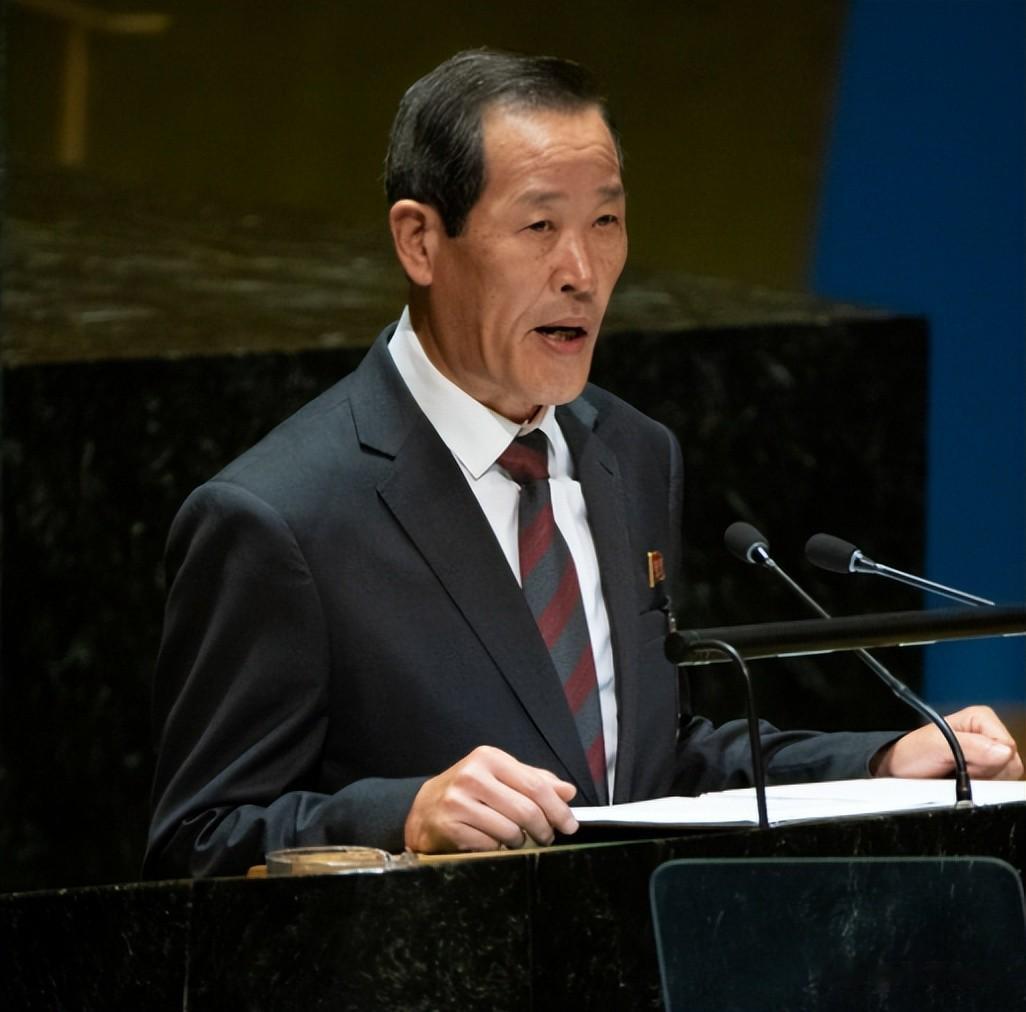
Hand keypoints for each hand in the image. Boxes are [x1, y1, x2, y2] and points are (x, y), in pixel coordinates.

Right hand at [403, 745, 578, 853]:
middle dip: (544, 830)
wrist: (425, 808)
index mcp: (489, 758)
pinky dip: (499, 848)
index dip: (557, 809)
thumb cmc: (469, 790)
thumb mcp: (501, 776)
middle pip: (525, 810)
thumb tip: (568, 792)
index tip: (570, 824)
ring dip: (520, 841)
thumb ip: (534, 780)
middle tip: (547, 837)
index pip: (535, 785)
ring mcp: (459, 802)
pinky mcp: (450, 826)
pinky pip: (490, 846)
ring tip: (516, 838)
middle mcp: (473, 776)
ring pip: (510, 831)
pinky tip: (493, 842)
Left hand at [872, 705, 1022, 779]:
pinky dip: (982, 791)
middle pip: (1011, 766)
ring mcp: (992, 756)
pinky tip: (964, 783)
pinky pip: (1000, 789)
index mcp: (982, 719)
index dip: (987, 761)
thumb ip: (968, 746)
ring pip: (1008, 780)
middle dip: (986, 775)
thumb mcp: (934, 744)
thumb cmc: (912, 753)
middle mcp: (990, 735)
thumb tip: (1002, 752)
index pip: (1007, 747)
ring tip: (958, 775)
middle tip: (958, 770)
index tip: (962, 760)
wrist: (901, 771)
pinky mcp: (990, 774)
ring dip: (983, 784)